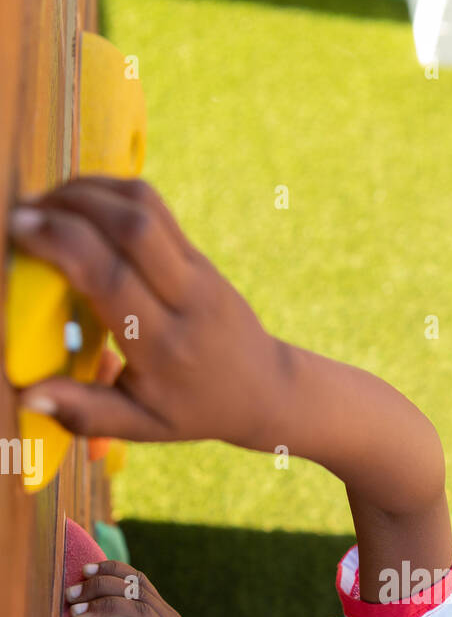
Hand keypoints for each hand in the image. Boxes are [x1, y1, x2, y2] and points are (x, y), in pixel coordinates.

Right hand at [8, 176, 280, 447]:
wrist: (263, 389)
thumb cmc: (194, 410)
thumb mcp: (142, 425)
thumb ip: (85, 412)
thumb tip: (27, 395)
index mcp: (165, 347)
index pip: (113, 278)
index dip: (63, 243)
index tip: (19, 229)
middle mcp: (185, 300)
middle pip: (132, 228)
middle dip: (69, 206)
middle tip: (22, 213)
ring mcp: (197, 270)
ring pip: (145, 205)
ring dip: (88, 191)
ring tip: (44, 204)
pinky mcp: (198, 252)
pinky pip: (154, 206)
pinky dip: (109, 191)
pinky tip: (77, 203)